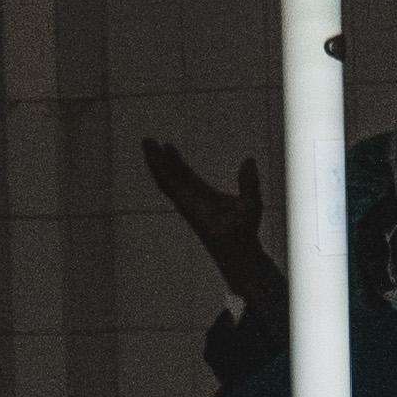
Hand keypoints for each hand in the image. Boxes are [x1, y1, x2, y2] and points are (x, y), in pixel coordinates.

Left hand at [143, 139, 284, 318]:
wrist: (238, 257)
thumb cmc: (242, 235)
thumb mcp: (250, 209)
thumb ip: (249, 184)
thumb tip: (249, 159)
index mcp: (194, 205)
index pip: (173, 181)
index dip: (164, 163)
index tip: (159, 145)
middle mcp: (188, 204)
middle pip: (165, 178)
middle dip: (155, 159)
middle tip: (146, 139)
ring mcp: (192, 203)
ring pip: (172, 180)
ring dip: (163, 163)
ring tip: (159, 144)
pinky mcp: (198, 204)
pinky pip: (180, 184)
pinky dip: (174, 169)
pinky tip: (173, 159)